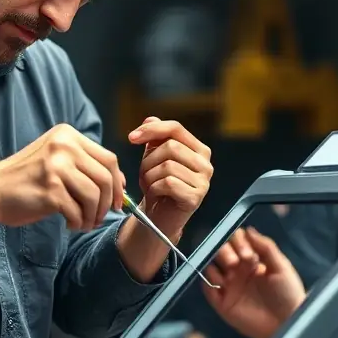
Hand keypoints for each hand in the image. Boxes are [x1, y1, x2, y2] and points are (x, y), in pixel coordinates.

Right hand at [0, 123, 124, 229]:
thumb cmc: (26, 179)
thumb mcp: (55, 159)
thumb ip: (84, 165)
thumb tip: (119, 184)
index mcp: (67, 135)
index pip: (108, 158)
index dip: (117, 182)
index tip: (117, 199)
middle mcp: (64, 146)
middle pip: (105, 178)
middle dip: (108, 203)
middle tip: (101, 216)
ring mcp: (57, 167)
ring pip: (95, 196)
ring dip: (93, 216)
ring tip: (84, 222)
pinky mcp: (51, 190)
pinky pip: (78, 211)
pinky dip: (78, 222)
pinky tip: (70, 224)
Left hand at [128, 117, 212, 240]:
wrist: (159, 218)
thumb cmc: (158, 186)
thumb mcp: (154, 158)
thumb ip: (154, 138)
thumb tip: (150, 119)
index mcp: (199, 150)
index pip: (176, 128)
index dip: (152, 130)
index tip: (131, 137)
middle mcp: (205, 164)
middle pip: (170, 147)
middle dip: (149, 160)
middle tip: (144, 174)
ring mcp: (203, 182)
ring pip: (167, 166)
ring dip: (149, 176)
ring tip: (149, 185)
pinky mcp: (196, 198)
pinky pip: (168, 183)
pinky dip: (154, 188)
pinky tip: (155, 194)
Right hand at [202, 227, 305, 337]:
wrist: (287, 323)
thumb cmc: (288, 295)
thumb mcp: (282, 267)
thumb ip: (266, 246)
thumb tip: (248, 230)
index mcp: (252, 261)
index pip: (236, 242)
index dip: (237, 242)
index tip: (247, 253)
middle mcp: (238, 271)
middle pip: (220, 251)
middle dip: (226, 252)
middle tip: (237, 262)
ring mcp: (229, 287)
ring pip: (211, 268)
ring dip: (216, 266)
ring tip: (231, 273)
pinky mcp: (223, 304)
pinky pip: (208, 289)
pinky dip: (208, 284)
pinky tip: (220, 284)